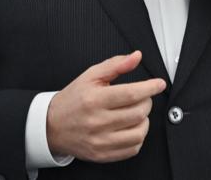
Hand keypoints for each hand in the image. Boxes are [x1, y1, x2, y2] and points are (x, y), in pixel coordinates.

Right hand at [45, 50, 165, 162]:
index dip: (150, 88)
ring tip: (137, 113)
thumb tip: (136, 57)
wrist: (52, 126)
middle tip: (141, 97)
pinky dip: (138, 137)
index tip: (159, 84)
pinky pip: (132, 149)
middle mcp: (97, 122)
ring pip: (139, 133)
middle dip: (147, 102)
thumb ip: (116, 65)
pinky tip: (131, 128)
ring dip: (144, 121)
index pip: (131, 94)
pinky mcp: (102, 154)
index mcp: (94, 100)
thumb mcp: (90, 76)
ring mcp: (100, 141)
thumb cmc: (73, 99)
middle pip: (138, 113)